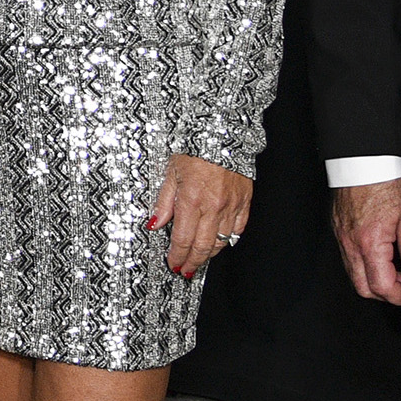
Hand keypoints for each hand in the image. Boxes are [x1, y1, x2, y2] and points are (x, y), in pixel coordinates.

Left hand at [146, 156, 252, 278]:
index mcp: (191, 200)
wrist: (221, 131)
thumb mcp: (170, 171)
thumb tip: (155, 223)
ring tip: (200, 259)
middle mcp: (213, 206)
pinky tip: (221, 242)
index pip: (182, 239)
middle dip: (192, 262)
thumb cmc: (194, 146)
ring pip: (221, 241)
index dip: (176, 256)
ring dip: (209, 254)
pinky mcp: (245, 200)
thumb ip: (163, 201)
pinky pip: (238, 228)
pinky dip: (229, 239)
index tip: (172, 264)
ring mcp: (231, 205)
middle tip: (185, 270)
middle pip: (202, 246)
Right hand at [331, 178, 400, 305]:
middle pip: (364, 289)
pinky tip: (383, 257)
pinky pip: (350, 260)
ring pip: (355, 276)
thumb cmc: (386, 181)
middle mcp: (351, 244)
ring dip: (377, 282)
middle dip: (388, 295)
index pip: (383, 286)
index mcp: (370, 243)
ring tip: (399, 272)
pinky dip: (367, 267)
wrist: (364, 159)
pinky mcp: (339, 230)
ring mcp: (342, 238)